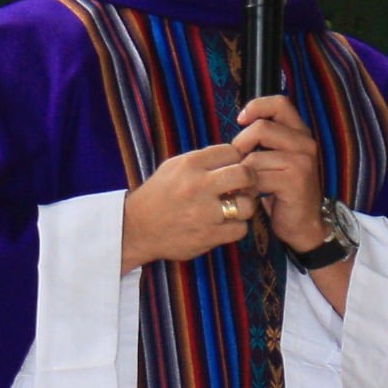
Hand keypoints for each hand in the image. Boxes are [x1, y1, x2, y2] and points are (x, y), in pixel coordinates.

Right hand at [120, 144, 260, 269]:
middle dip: (251, 179)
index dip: (238, 160)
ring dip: (245, 207)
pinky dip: (236, 227)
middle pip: (245, 174)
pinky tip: (226, 225)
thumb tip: (236, 156)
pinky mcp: (208, 235)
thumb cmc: (158, 195)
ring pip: (247, 205)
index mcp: (190, 164)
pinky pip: (240, 229)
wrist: (136, 228)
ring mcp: (204, 212)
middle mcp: (198, 185)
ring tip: (235, 208)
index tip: (235, 168)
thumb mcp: (173, 167)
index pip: (232, 152)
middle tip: (246, 186)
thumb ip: (203, 161)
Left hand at [231, 95, 331, 255]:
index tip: (242, 120)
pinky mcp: (295, 181)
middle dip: (241, 145)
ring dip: (242, 173)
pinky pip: (258, 177)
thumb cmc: (284, 193)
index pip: (279, 103)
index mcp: (300, 134)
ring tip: (243, 184)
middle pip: (261, 128)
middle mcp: (305, 144)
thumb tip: (241, 124)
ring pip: (255, 156)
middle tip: (237, 163)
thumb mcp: (277, 160)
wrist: (304, 225)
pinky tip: (250, 195)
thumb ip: (266, 141)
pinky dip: (248, 188)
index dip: (257, 106)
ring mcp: (302, 162)